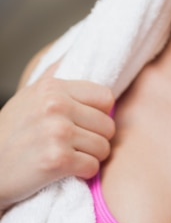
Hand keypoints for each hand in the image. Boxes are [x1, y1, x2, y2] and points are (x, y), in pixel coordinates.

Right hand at [0, 61, 114, 213]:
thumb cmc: (10, 133)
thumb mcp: (29, 97)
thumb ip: (53, 78)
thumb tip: (73, 50)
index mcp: (53, 87)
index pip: (105, 97)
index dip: (100, 114)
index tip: (86, 123)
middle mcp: (56, 106)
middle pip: (108, 125)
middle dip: (98, 138)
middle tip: (78, 145)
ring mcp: (58, 132)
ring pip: (103, 147)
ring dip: (91, 157)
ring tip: (72, 156)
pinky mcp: (57, 159)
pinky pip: (92, 166)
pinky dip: (84, 172)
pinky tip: (67, 171)